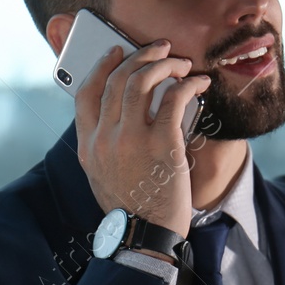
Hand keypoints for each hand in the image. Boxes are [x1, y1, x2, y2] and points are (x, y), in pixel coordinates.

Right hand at [74, 41, 209, 236]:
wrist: (146, 235)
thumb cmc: (131, 206)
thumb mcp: (101, 175)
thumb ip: (103, 145)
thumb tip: (119, 115)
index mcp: (87, 145)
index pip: (86, 93)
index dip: (102, 66)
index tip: (118, 52)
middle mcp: (105, 137)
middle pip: (117, 79)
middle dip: (141, 56)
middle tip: (161, 48)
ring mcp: (132, 139)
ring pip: (143, 81)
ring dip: (165, 64)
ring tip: (181, 62)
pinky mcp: (162, 144)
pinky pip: (174, 98)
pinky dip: (188, 84)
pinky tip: (199, 84)